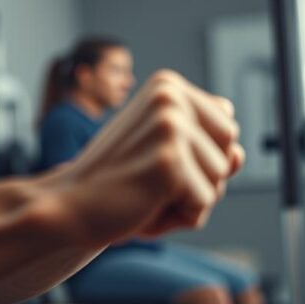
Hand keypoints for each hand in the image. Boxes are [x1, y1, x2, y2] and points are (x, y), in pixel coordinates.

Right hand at [45, 70, 243, 245]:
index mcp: (168, 85)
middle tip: (149, 178)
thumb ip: (208, 148)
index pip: (226, 127)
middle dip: (198, 178)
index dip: (197, 156)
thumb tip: (238, 156)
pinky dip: (177, 218)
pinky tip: (143, 207)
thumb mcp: (165, 150)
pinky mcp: (170, 161)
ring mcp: (170, 127)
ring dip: (186, 200)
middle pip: (230, 151)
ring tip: (145, 192)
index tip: (154, 158)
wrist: (67, 205)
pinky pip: (203, 205)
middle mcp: (170, 97)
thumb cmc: (116, 181)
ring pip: (219, 181)